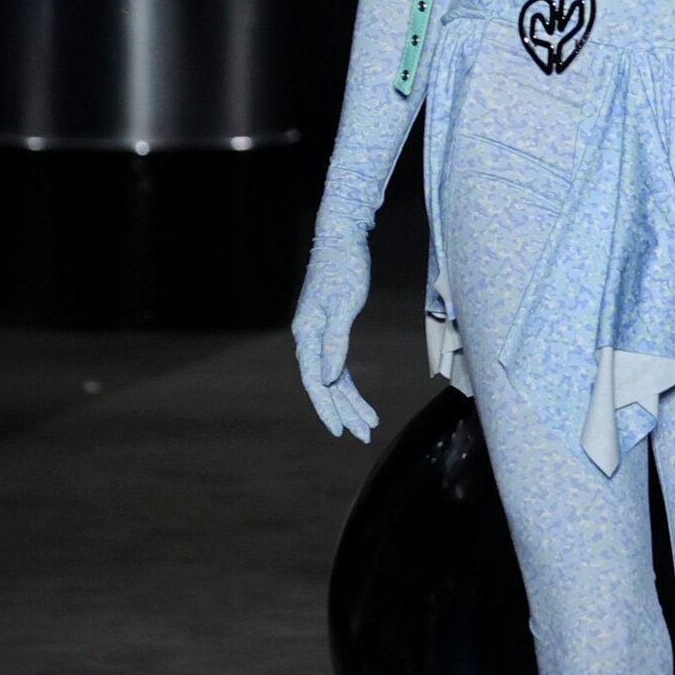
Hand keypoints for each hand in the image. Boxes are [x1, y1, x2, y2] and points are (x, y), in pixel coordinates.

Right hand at [292, 228, 377, 441]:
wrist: (342, 239)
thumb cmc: (344, 268)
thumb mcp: (344, 306)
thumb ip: (335, 343)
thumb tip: (328, 378)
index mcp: (306, 334)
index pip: (315, 380)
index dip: (327, 407)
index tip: (341, 430)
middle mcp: (308, 338)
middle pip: (324, 385)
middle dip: (343, 411)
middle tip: (362, 435)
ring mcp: (318, 335)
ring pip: (332, 378)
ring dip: (349, 402)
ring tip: (368, 425)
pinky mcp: (331, 329)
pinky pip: (338, 365)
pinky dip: (348, 384)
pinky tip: (359, 401)